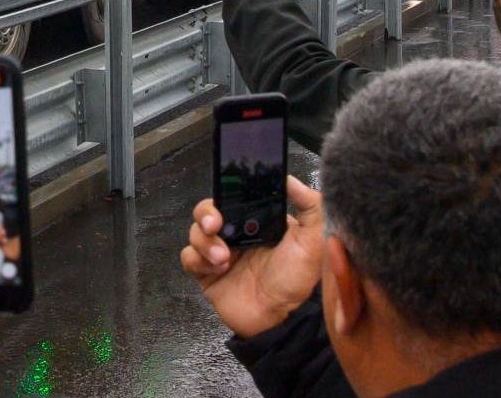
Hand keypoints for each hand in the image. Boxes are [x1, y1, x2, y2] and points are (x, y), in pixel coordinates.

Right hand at [179, 179, 325, 336]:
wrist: (279, 321)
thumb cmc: (296, 281)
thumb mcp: (312, 240)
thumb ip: (310, 205)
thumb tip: (291, 179)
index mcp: (257, 221)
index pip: (233, 197)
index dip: (225, 194)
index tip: (226, 201)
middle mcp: (236, 234)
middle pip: (207, 211)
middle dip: (206, 214)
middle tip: (215, 225)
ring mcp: (219, 253)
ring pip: (195, 232)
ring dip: (204, 242)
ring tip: (224, 259)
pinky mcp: (206, 273)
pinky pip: (189, 257)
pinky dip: (198, 260)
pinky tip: (216, 269)